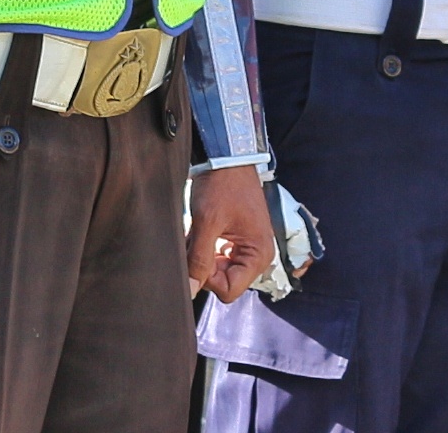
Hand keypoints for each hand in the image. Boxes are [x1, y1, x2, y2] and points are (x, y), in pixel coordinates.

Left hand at [186, 164, 274, 303]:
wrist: (227, 156)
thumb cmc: (223, 184)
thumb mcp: (207, 222)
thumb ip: (199, 259)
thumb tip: (190, 289)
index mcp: (258, 255)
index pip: (229, 290)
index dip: (207, 279)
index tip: (196, 256)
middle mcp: (256, 255)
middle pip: (223, 281)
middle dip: (203, 266)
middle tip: (194, 241)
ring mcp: (246, 247)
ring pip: (217, 269)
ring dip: (202, 255)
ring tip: (196, 232)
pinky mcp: (236, 238)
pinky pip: (217, 255)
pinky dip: (204, 247)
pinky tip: (198, 231)